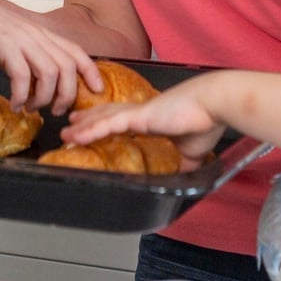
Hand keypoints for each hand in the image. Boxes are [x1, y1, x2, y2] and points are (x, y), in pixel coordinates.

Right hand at [0, 0, 103, 111]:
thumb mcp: (17, 41)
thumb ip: (31, 58)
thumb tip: (38, 86)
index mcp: (43, 33)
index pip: (76, 51)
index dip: (91, 71)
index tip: (98, 89)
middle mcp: (38, 35)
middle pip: (67, 67)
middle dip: (67, 95)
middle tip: (57, 111)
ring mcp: (23, 40)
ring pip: (49, 74)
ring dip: (43, 98)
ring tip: (32, 108)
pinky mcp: (6, 46)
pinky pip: (22, 76)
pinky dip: (22, 95)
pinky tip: (15, 104)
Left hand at [62, 73, 227, 165]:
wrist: (214, 104)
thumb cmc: (207, 120)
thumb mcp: (191, 152)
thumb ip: (182, 163)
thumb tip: (182, 176)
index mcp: (153, 118)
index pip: (123, 119)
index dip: (107, 121)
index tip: (95, 125)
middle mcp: (141, 112)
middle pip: (107, 115)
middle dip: (88, 120)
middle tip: (71, 125)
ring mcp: (138, 112)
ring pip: (102, 119)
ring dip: (82, 126)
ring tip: (66, 132)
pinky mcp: (138, 115)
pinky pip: (107, 124)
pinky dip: (89, 130)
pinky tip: (75, 134)